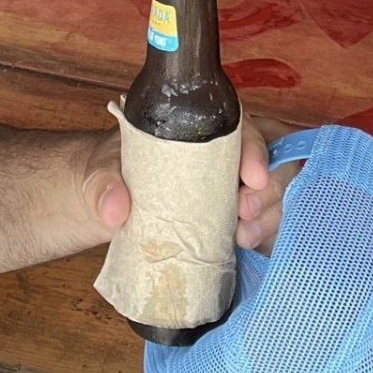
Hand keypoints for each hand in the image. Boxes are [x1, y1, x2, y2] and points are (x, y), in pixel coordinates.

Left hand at [78, 113, 300, 251]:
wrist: (103, 203)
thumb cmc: (107, 173)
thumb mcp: (100, 172)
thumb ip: (104, 186)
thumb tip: (115, 209)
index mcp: (196, 127)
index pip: (240, 127)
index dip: (255, 149)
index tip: (252, 177)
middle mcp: (222, 152)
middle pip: (269, 159)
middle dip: (269, 187)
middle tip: (246, 213)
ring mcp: (229, 185)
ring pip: (272, 191)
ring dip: (270, 213)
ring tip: (244, 236)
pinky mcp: (230, 214)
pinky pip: (262, 219)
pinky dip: (263, 231)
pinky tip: (248, 245)